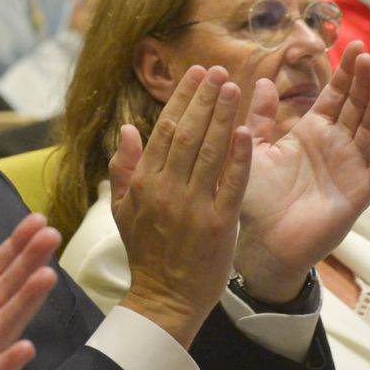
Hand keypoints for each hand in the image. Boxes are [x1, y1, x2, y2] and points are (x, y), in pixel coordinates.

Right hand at [112, 65, 250, 348]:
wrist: (165, 299)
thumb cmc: (146, 254)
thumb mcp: (123, 210)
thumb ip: (124, 168)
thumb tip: (128, 128)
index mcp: (145, 184)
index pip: (165, 130)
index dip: (182, 99)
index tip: (196, 73)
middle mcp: (168, 189)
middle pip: (188, 133)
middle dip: (204, 98)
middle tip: (219, 70)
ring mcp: (194, 206)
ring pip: (210, 151)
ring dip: (222, 116)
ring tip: (234, 87)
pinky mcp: (219, 223)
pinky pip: (231, 182)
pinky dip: (238, 156)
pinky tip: (246, 130)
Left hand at [235, 42, 369, 300]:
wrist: (263, 244)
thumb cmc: (257, 200)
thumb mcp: (254, 150)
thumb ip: (261, 118)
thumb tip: (260, 80)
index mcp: (312, 132)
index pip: (336, 95)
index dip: (346, 73)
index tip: (353, 46)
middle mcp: (336, 145)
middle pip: (357, 105)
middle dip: (363, 80)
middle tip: (366, 55)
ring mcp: (351, 167)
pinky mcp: (361, 191)